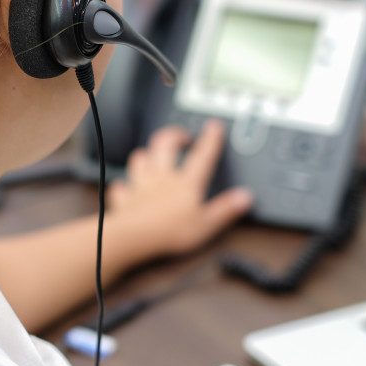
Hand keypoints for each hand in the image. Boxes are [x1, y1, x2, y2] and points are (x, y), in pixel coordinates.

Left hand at [106, 119, 251, 258]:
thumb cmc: (169, 231)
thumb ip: (226, 209)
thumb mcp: (207, 224)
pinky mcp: (124, 199)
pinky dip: (123, 185)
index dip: (210, 139)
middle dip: (173, 135)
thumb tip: (245, 198)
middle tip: (181, 136)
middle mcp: (162, 178)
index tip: (214, 127)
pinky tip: (126, 186)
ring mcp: (141, 186)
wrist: (135, 238)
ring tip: (152, 155)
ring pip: (140, 159)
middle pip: (164, 144)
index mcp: (185, 183)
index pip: (202, 156)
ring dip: (146, 154)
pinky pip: (121, 186)